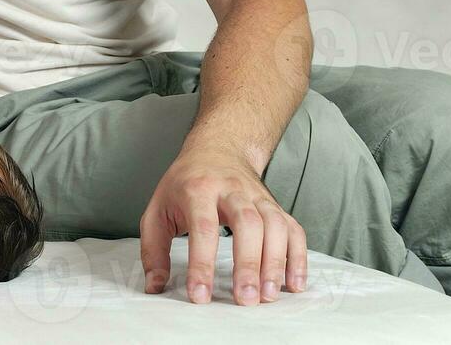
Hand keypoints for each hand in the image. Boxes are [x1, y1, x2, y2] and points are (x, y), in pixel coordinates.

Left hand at [139, 144, 307, 305]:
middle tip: (244, 299)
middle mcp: (231, 190)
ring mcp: (257, 197)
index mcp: (197, 189)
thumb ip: (153, 249)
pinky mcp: (276, 206)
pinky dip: (297, 257)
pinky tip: (294, 284)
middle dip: (247, 263)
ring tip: (268, 296)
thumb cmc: (185, 184)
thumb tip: (155, 286)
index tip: (200, 295)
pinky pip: (293, 229)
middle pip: (246, 223)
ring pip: (274, 225)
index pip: (202, 227)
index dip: (202, 262)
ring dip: (275, 263)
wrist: (217, 149)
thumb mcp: (157, 210)